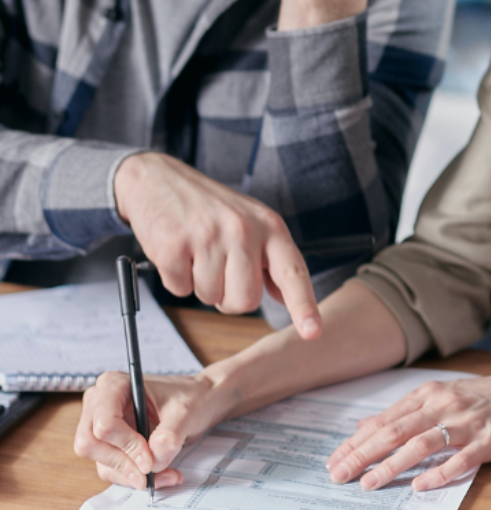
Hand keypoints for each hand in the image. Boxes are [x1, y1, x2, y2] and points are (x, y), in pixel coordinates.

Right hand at [74, 370, 220, 489]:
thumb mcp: (185, 412)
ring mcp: (101, 426)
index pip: (104, 423)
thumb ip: (169, 435)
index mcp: (113, 385)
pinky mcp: (110, 445)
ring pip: (102, 463)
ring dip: (133, 475)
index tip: (150, 459)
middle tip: (152, 473)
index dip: (126, 445)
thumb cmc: (190, 397)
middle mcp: (100, 404)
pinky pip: (113, 470)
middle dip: (123, 464)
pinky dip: (135, 477)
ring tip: (167, 473)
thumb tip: (153, 461)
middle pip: (91, 445)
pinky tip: (161, 474)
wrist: (199, 402)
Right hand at [114, 151, 320, 332]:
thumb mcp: (251, 222)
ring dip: (200, 285)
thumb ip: (270, 260)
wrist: (159, 178)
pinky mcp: (174, 244)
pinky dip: (176, 279)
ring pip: (211, 298)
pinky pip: (180, 290)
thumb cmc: (210, 207)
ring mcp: (208, 236)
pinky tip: (178, 251)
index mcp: (269, 226)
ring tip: (196, 252)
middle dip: (229, 297)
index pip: (292, 271)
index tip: (312, 332)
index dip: (303, 305)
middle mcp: (243, 229)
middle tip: (218, 268)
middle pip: (245, 300)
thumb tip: (286, 297)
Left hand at [326, 373, 490, 491]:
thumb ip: (403, 412)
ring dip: (392, 465)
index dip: (357, 442)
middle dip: (363, 455)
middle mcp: (442, 405)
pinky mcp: (486, 440)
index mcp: (428, 395)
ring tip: (369, 483)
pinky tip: (420, 486)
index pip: (384, 420)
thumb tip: (364, 426)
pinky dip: (438, 473)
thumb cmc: (483, 398)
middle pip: (395, 431)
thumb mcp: (439, 396)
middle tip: (339, 474)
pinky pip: (460, 459)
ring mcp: (464, 423)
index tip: (334, 459)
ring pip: (420, 444)